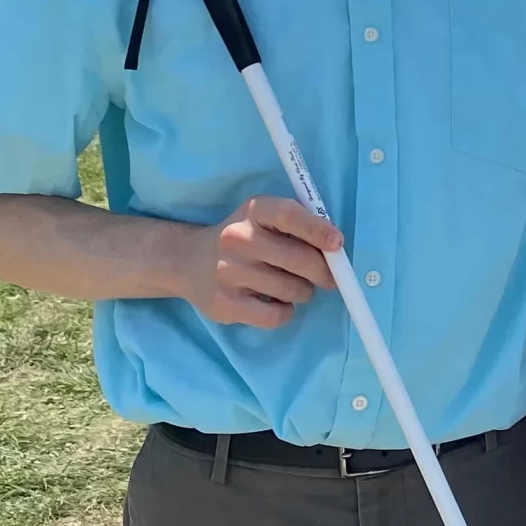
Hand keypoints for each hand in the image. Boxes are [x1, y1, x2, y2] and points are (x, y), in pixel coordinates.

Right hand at [176, 196, 340, 328]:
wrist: (188, 261)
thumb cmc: (242, 237)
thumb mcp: (263, 219)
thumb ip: (296, 227)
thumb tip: (335, 250)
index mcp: (253, 210)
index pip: (289, 215)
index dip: (318, 229)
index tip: (337, 244)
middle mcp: (238, 238)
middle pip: (298, 259)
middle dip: (323, 272)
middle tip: (327, 278)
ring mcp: (229, 272)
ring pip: (292, 289)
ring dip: (302, 291)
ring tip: (291, 286)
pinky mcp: (225, 303)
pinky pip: (275, 315)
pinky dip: (285, 311)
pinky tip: (277, 302)